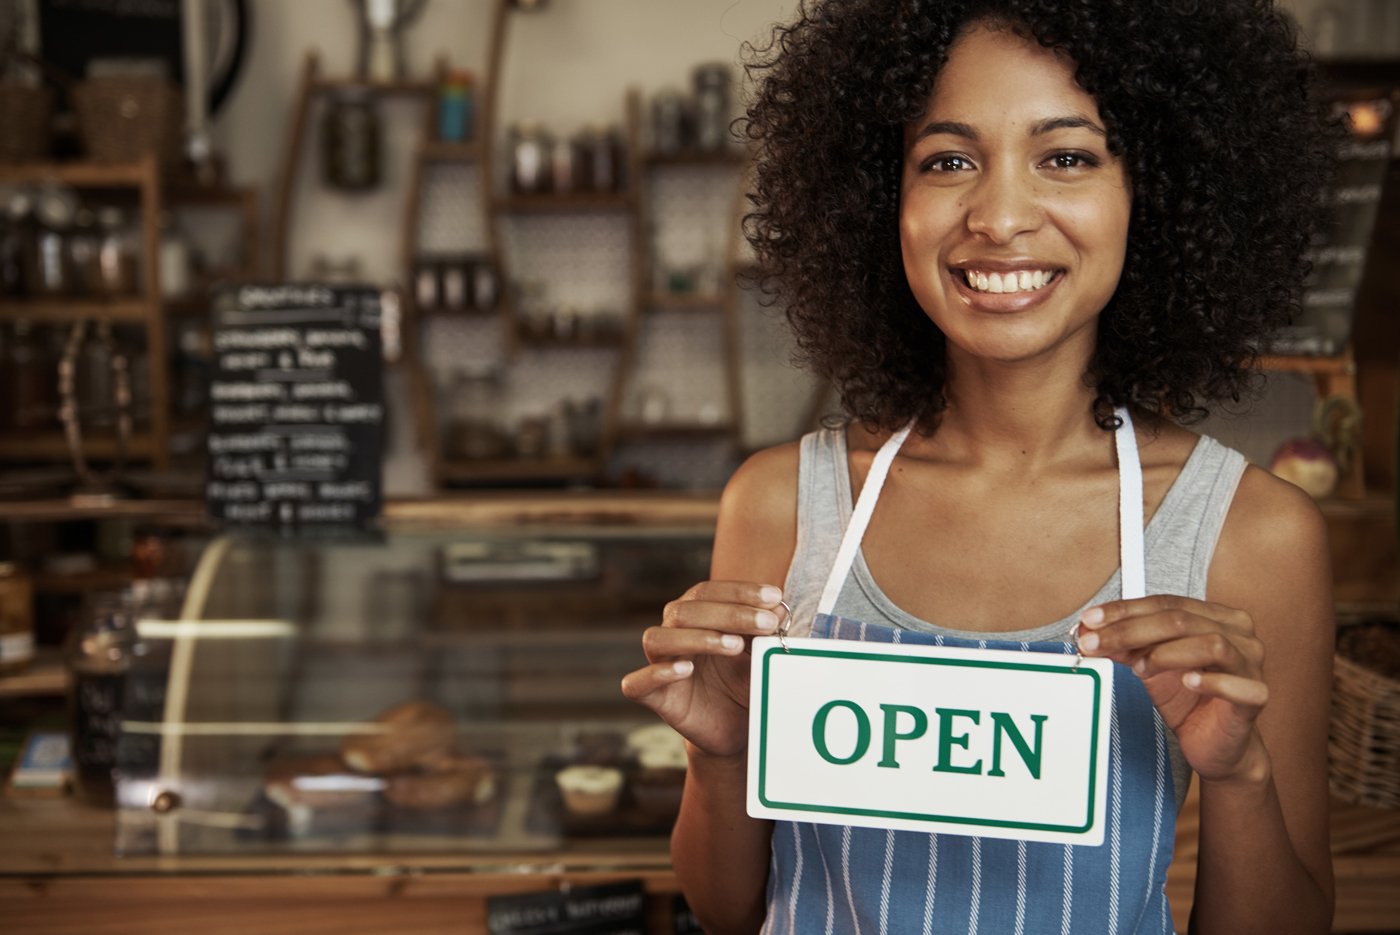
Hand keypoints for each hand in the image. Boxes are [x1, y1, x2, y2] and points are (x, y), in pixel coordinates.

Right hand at [620, 581, 787, 758]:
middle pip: (684, 610)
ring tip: (735, 646)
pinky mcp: (653, 697)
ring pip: (657, 638)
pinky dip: (657, 673)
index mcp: (694, 616)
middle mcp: (672, 634)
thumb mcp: (761, 655)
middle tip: (767, 624)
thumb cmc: (744, 683)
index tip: (773, 597)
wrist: (735, 729)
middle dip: (730, 613)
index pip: (707, 592)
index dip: (739, 591)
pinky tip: (685, 669)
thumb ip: (766, 631)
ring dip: (697, 637)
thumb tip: (778, 607)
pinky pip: (637, 683)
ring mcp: (659, 664)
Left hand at [1078, 595, 1269, 782]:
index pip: (1166, 602)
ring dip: (1167, 653)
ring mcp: (1251, 664)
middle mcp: (1239, 634)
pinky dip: (1210, 681)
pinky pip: (1239, 684)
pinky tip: (1188, 682)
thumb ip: (1125, 646)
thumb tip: (1089, 632)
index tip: (1090, 620)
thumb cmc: (1187, 699)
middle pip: (1181, 620)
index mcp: (1216, 617)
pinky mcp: (1256, 696)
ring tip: (1140, 668)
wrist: (1215, 746)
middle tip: (1097, 643)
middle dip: (1131, 630)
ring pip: (1212, 643)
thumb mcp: (1148, 667)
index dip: (1125, 610)